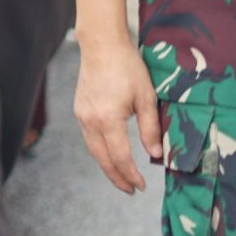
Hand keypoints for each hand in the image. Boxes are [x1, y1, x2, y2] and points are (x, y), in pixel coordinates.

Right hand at [74, 36, 163, 195]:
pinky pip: (89, 138)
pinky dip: (100, 151)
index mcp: (108, 119)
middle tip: (131, 191)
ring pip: (93, 150)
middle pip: (103, 159)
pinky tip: (110, 154)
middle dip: (117, 178)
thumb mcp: (146, 98)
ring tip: (121, 178)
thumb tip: (156, 155)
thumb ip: (151, 129)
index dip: (131, 175)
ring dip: (107, 167)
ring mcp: (82, 115)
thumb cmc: (127, 67)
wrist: (101, 45)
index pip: (120, 157)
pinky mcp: (79, 110)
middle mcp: (90, 121)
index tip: (142, 186)